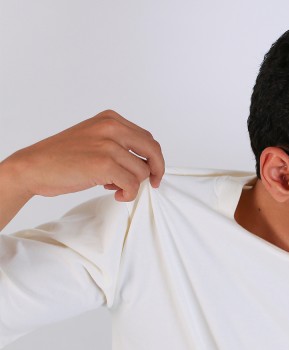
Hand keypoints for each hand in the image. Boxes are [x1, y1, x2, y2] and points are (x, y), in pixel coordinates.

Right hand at [5, 109, 164, 201]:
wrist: (35, 166)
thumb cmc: (62, 157)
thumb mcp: (94, 139)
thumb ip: (118, 145)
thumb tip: (145, 163)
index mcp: (110, 119)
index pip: (147, 138)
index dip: (154, 158)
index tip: (152, 172)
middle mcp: (112, 127)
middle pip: (153, 151)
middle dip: (156, 170)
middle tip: (152, 184)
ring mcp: (109, 145)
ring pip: (143, 171)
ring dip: (134, 185)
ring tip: (116, 187)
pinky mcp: (105, 164)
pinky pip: (133, 184)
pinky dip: (128, 194)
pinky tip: (116, 194)